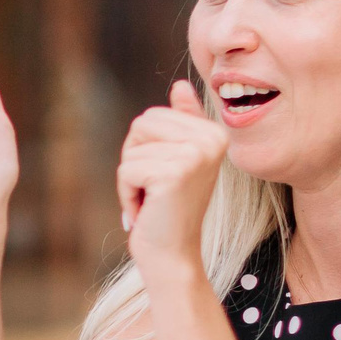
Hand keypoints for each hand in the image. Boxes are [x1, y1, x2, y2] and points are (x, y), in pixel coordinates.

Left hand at [116, 80, 226, 281]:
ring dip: (130, 179)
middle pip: (141, 124)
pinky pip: (126, 169)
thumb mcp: (177, 160)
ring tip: (152, 201)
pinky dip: (127, 194)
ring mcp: (195, 155)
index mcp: (214, 133)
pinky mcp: (174, 174)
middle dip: (135, 159)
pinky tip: (147, 211)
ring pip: (131, 148)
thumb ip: (181, 122)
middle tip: (154, 190)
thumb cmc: (169, 209)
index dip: (144, 148)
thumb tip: (180, 84)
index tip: (162, 178)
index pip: (153, 115)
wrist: (173, 255)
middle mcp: (212, 140)